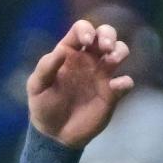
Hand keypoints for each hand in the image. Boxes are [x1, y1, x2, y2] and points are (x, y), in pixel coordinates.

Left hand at [28, 20, 132, 148]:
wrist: (54, 133)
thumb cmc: (43, 104)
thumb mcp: (36, 86)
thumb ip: (46, 67)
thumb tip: (60, 51)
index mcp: (69, 52)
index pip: (81, 29)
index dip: (86, 29)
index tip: (85, 40)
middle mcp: (88, 59)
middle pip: (106, 34)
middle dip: (109, 35)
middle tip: (105, 47)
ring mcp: (102, 75)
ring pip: (120, 52)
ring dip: (120, 51)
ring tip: (112, 61)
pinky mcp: (112, 94)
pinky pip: (125, 82)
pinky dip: (125, 82)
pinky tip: (115, 87)